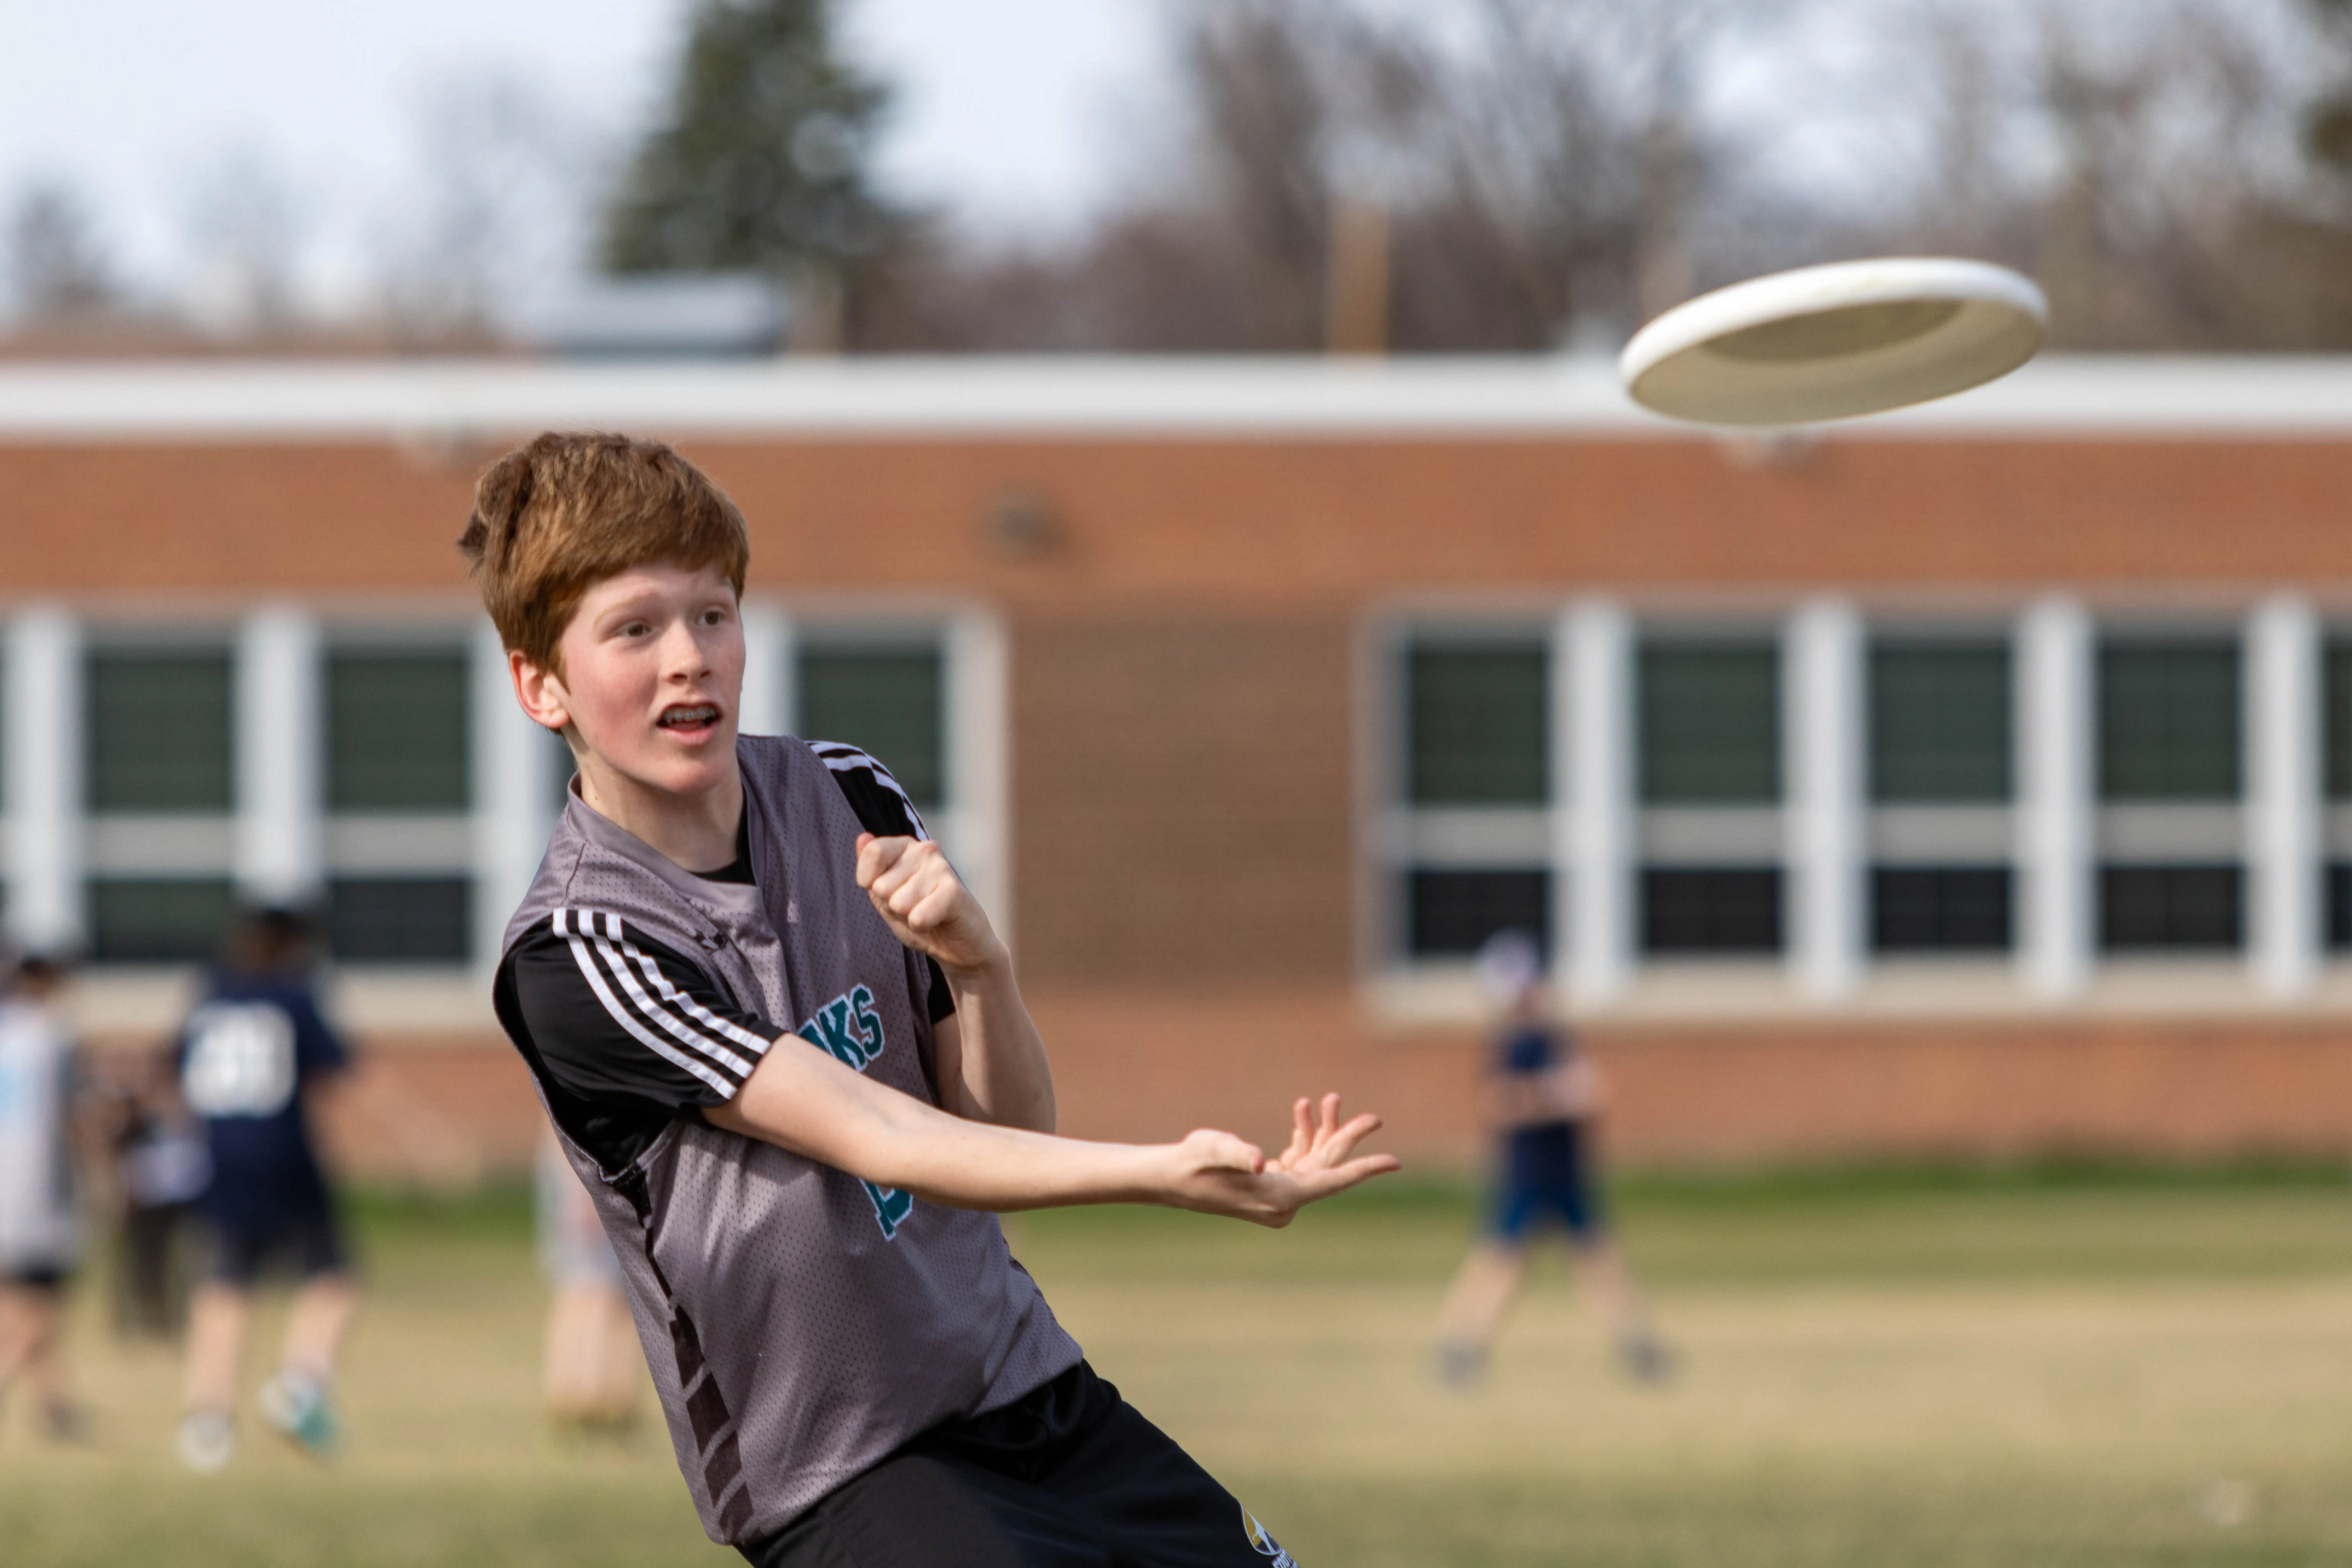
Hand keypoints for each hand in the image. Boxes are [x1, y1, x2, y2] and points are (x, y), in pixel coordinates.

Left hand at [854, 833, 1007, 976]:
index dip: (869, 881)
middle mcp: (924, 850)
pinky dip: (922, 926)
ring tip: (927, 913)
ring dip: (908, 917)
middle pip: (881, 885)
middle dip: (892, 905)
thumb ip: (871, 868)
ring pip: (898, 903)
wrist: (958, 945)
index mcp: (905, 847)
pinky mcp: (954, 890)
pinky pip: (918, 916)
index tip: (887, 892)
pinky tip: (936, 920)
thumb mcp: (886, 895)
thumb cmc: (921, 917)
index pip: (873, 853)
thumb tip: (862, 838)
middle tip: (914, 907)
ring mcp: (941, 868)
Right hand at [1158, 1094, 1400, 1227]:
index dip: (1365, 1169)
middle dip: (1346, 1138)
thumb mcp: (1214, 1149)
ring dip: (1323, 1131)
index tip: (1394, 1162)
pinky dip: (1304, 1136)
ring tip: (1330, 1099)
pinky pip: (1299, 1160)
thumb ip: (1238, 1152)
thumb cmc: (1191, 1161)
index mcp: (1280, 1197)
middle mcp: (1285, 1202)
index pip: (1332, 1181)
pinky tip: (1303, 1110)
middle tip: (1374, 1117)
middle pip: (1328, 1168)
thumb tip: (1259, 1161)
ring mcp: (1279, 1196)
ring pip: (1316, 1162)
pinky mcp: (1272, 1186)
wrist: (1170, 1177)